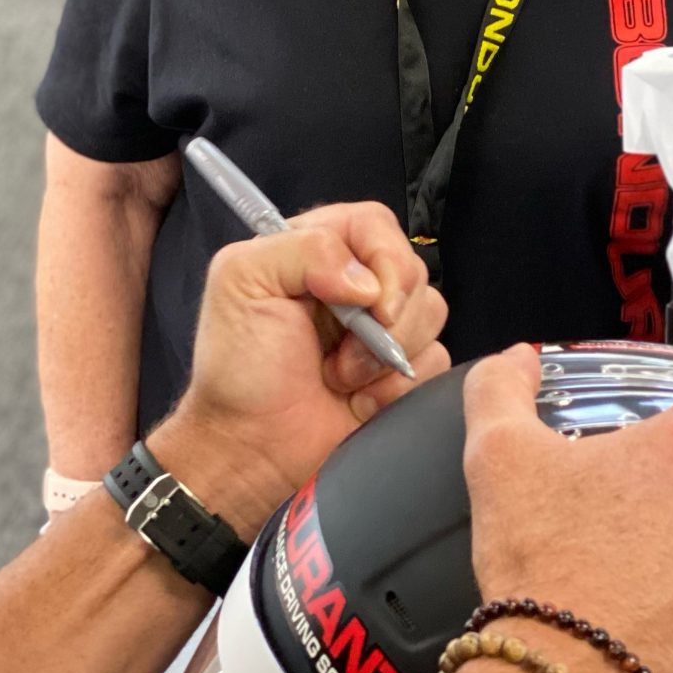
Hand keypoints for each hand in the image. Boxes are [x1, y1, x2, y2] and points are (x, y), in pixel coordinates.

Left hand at [153, 203, 448, 538]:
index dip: (383, 258)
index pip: (376, 225)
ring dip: (386, 356)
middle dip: (384, 318)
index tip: (367, 302)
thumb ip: (303, 249)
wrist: (250, 447)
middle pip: (412, 270)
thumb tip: (369, 282)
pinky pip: (436, 362)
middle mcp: (354, 283)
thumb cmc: (236, 367)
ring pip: (431, 313)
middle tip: (340, 351)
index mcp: (316, 248)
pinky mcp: (400, 372)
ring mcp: (381, 328)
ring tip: (340, 378)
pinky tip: (359, 400)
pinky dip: (397, 387)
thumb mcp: (242, 281)